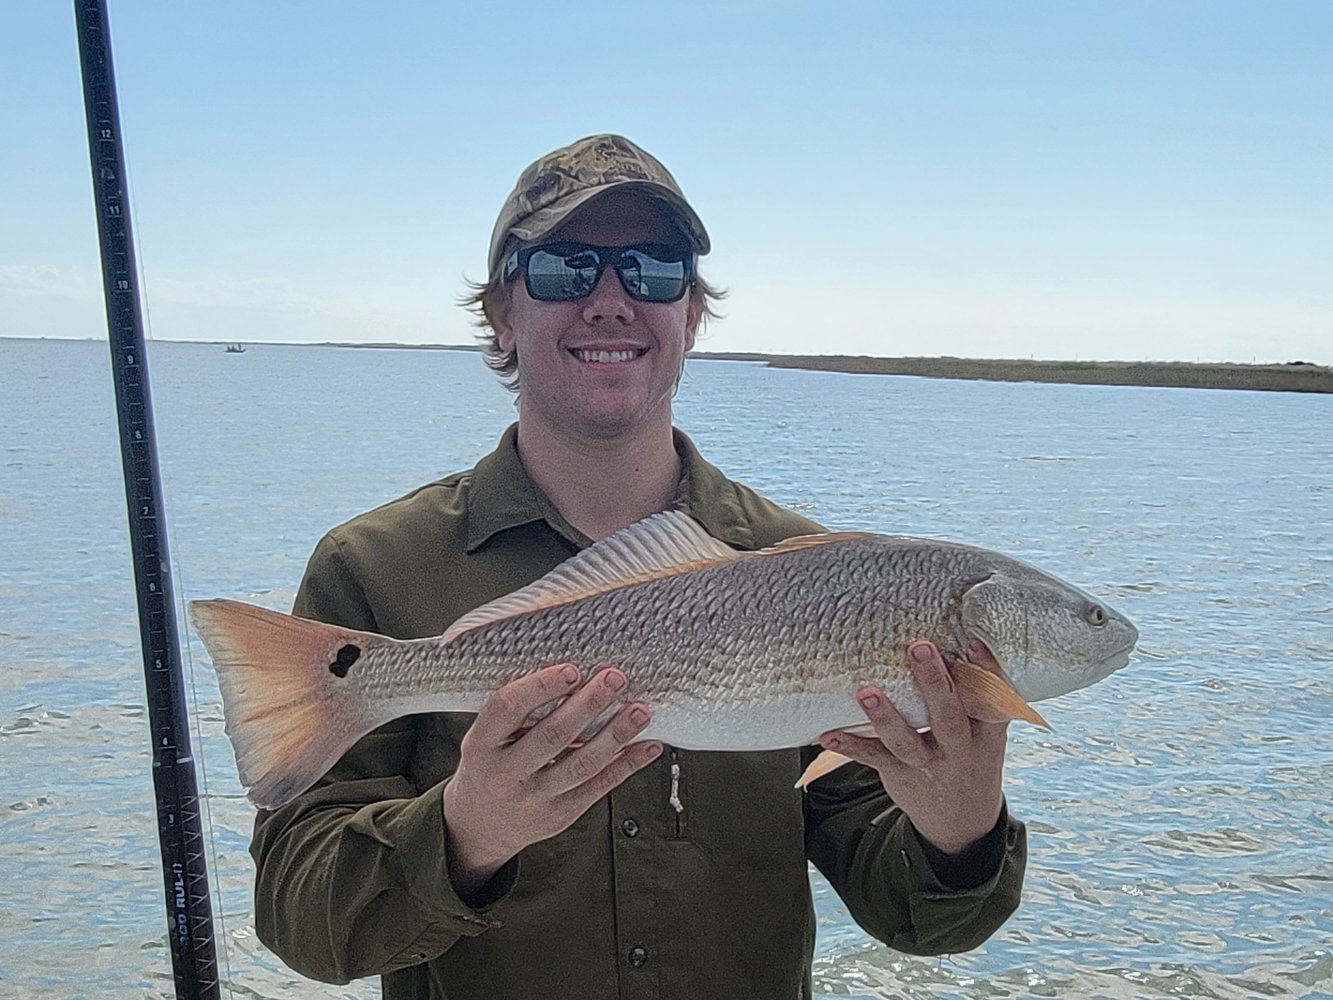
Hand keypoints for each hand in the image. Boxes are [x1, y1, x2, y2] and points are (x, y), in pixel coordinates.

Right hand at [441, 663, 660, 901]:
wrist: (482, 823)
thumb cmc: (490, 764)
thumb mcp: (485, 736)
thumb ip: (516, 711)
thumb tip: (571, 672)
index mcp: (482, 745)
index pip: (508, 709)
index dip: (541, 686)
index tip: (572, 669)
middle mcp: (506, 774)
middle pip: (553, 735)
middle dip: (589, 704)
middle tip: (615, 679)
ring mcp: (534, 798)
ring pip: (582, 764)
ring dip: (616, 734)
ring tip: (640, 711)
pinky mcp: (560, 814)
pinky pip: (599, 787)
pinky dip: (627, 764)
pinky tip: (647, 745)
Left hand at [818, 640, 1008, 855]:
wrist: (962, 821)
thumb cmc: (970, 757)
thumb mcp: (984, 733)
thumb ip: (972, 697)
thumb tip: (954, 639)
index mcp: (985, 733)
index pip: (991, 700)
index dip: (985, 671)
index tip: (974, 642)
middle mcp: (959, 749)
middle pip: (948, 716)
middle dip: (934, 683)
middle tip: (920, 648)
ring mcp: (928, 764)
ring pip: (905, 741)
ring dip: (884, 716)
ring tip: (866, 691)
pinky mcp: (899, 774)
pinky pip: (873, 758)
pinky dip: (849, 746)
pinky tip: (826, 734)